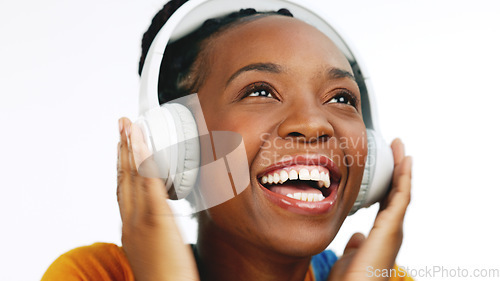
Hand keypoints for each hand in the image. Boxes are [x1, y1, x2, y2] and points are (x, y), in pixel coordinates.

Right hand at [117, 117, 198, 280]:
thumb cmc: (165, 277)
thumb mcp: (153, 251)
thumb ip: (153, 231)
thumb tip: (161, 221)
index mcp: (130, 228)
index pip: (123, 189)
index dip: (121, 165)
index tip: (122, 147)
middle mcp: (131, 220)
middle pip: (123, 177)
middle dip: (122, 148)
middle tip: (121, 126)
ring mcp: (141, 219)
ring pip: (132, 176)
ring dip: (130, 147)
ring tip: (128, 126)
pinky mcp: (157, 219)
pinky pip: (149, 184)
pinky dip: (144, 161)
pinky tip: (142, 144)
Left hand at [328, 138, 411, 280]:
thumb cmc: (352, 278)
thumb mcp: (353, 255)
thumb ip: (357, 243)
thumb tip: (357, 235)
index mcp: (382, 232)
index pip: (388, 200)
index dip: (390, 181)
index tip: (389, 163)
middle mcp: (392, 228)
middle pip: (398, 191)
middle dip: (399, 169)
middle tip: (397, 147)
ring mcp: (394, 228)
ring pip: (403, 191)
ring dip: (403, 168)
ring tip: (402, 148)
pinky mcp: (392, 227)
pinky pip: (401, 197)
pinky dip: (404, 178)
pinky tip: (404, 162)